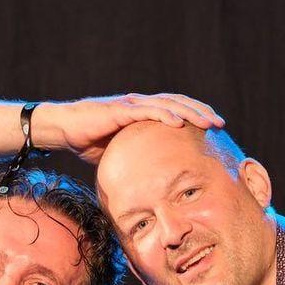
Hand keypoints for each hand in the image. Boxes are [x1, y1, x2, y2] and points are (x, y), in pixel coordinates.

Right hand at [38, 93, 223, 163]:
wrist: (64, 129)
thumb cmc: (90, 140)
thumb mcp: (122, 152)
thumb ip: (139, 158)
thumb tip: (150, 181)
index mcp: (144, 112)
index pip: (178, 110)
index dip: (197, 116)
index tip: (215, 128)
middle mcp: (141, 104)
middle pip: (179, 104)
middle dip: (201, 112)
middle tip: (220, 124)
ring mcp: (132, 105)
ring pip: (168, 104)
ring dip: (190, 112)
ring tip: (208, 122)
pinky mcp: (120, 110)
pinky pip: (146, 110)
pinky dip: (164, 115)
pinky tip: (179, 122)